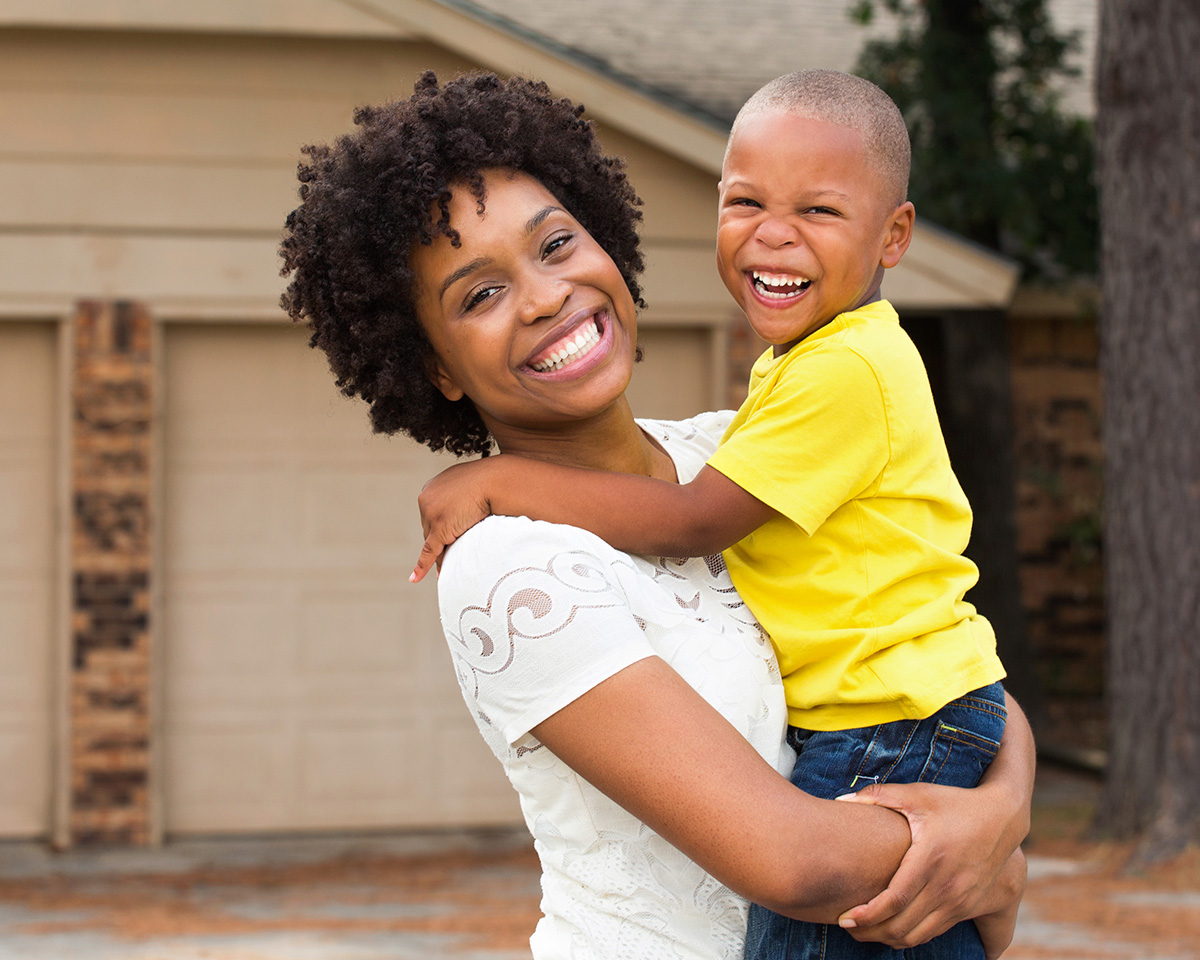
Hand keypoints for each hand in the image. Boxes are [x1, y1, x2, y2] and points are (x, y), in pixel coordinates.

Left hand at [411, 457, 503, 581]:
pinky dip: (423, 565)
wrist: (495, 481)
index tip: (452, 534)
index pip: (431, 514)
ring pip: (432, 542)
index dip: (443, 527)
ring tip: (452, 565)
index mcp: (431, 487)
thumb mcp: (470, 486)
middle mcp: (426, 499)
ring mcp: (431, 514)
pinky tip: (415, 578)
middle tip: (456, 549)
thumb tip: (465, 510)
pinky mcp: (440, 529)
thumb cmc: (490, 481)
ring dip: (442, 553)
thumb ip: (462, 496)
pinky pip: (430, 551)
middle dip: (442, 540)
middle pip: (430, 529)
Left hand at [832, 780, 1024, 948]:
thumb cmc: (955, 803)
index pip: (894, 900)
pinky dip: (910, 936)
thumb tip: (841, 798)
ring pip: (918, 935)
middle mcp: (946, 886)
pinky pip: (934, 932)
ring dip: (888, 939)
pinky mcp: (968, 907)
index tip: (844, 917)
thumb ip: (879, 795)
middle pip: (902, 925)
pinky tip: (891, 927)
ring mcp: (959, 900)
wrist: (1003, 818)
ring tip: (864, 930)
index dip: (867, 914)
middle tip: (845, 925)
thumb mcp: (919, 794)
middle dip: (869, 931)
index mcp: (930, 859)